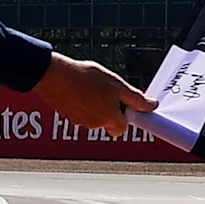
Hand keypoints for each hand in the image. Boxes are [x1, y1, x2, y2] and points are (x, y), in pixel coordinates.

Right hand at [31, 53, 155, 136]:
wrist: (53, 74)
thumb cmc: (85, 79)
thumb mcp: (118, 85)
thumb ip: (136, 99)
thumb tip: (151, 107)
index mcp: (109, 119)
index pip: (123, 128)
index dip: (125, 115)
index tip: (125, 104)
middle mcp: (93, 124)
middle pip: (108, 122)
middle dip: (110, 109)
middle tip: (108, 91)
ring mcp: (77, 120)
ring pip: (93, 116)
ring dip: (96, 105)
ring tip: (92, 87)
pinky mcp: (65, 114)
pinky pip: (80, 111)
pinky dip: (82, 103)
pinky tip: (80, 89)